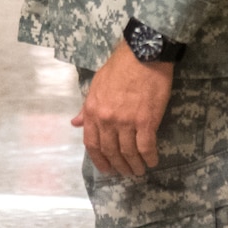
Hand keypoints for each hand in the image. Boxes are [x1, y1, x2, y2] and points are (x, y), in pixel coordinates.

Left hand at [72, 41, 174, 177]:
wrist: (143, 54)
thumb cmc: (119, 67)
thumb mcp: (96, 85)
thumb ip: (86, 107)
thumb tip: (75, 123)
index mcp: (93, 111)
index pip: (92, 144)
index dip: (99, 160)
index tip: (107, 170)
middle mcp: (107, 119)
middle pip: (110, 151)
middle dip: (118, 166)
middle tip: (126, 173)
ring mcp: (126, 121)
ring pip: (128, 153)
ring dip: (134, 166)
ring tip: (140, 171)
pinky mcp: (146, 121)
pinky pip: (146, 147)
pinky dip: (149, 157)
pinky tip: (152, 161)